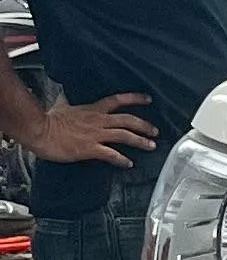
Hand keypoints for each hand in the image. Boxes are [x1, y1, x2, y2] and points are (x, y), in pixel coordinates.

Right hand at [32, 92, 155, 168]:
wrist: (39, 130)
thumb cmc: (47, 120)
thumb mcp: (61, 105)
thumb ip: (68, 102)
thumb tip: (64, 96)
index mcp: (92, 109)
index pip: (118, 100)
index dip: (135, 99)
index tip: (147, 99)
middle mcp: (98, 120)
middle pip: (128, 120)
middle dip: (144, 125)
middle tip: (155, 131)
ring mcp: (95, 135)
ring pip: (124, 136)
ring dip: (140, 141)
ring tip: (150, 145)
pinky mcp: (90, 149)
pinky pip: (111, 154)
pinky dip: (122, 160)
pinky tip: (128, 163)